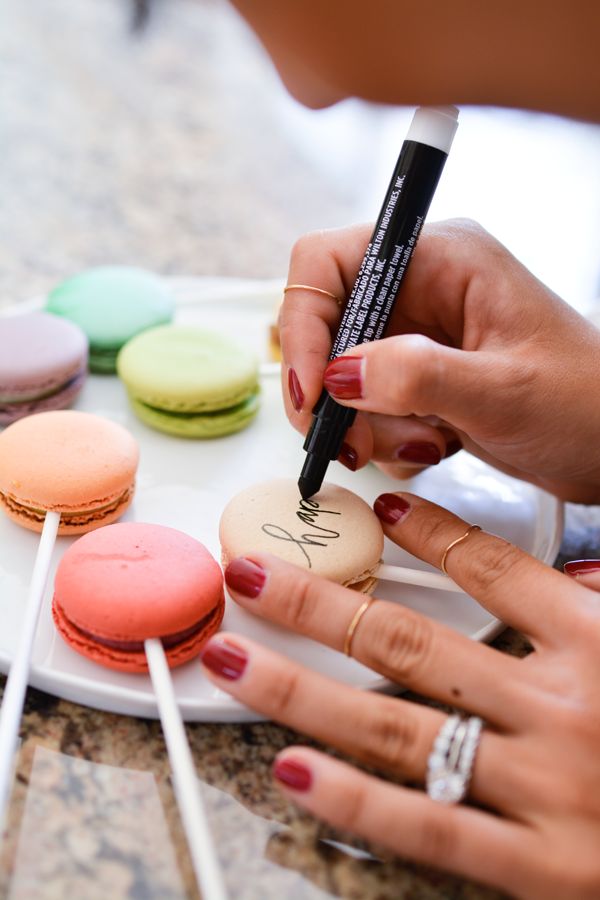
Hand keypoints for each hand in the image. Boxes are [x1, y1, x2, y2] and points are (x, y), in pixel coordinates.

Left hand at [201, 493, 599, 898]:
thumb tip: (572, 573)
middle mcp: (564, 705)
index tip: (384, 511)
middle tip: (254, 571)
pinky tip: (295, 770)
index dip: (431, 536)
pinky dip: (357, 802)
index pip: (497, 569)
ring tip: (237, 658)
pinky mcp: (540, 868)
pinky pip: (431, 827)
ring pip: (396, 727)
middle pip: (412, 641)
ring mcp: (545, 786)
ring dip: (302, 688)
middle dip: (319, 602)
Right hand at [280, 219, 599, 502]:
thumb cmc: (587, 404)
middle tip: (348, 441)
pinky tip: (434, 446)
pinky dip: (383, 436)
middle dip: (331, 390)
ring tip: (423, 444)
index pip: (329, 262)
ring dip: (363, 422)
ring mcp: (418, 334)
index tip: (310, 392)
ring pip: (340, 372)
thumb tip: (339, 373)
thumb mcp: (503, 390)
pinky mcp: (418, 377)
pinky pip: (365, 403)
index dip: (303, 323)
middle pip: (326, 323)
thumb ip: (420, 377)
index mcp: (442, 258)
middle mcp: (422, 287)